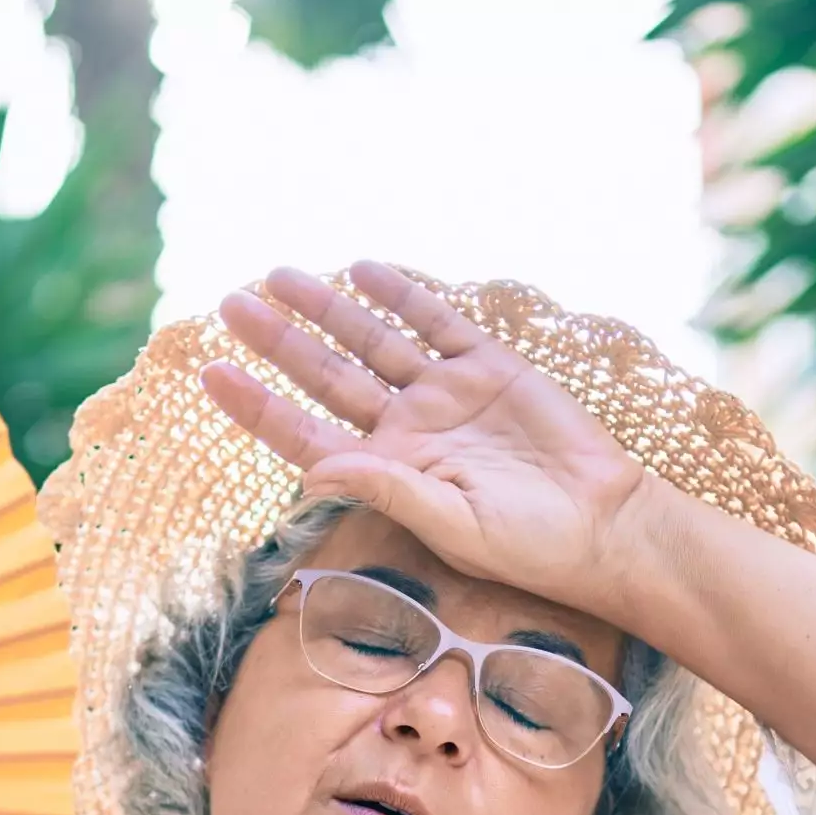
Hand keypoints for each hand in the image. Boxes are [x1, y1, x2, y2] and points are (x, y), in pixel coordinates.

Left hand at [203, 261, 663, 617]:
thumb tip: (312, 467)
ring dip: (328, 308)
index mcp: (387, 472)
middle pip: (326, 375)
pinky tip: (366, 270)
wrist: (604, 522)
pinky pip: (438, 322)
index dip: (256, 404)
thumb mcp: (451, 523)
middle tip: (230, 304)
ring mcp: (446, 394)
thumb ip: (386, 489)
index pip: (303, 432)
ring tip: (281, 276)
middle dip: (279, 341)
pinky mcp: (491, 367)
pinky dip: (403, 295)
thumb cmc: (527, 544)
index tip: (211, 372)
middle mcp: (407, 429)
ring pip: (372, 341)